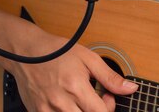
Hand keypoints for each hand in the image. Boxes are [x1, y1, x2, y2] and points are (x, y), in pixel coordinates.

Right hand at [7, 31, 137, 111]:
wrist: (27, 53)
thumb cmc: (58, 52)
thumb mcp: (89, 59)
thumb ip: (110, 77)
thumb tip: (131, 88)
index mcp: (76, 87)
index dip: (109, 107)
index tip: (108, 96)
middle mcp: (60, 102)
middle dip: (97, 111)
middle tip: (96, 98)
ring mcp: (46, 110)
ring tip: (82, 100)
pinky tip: (69, 103)